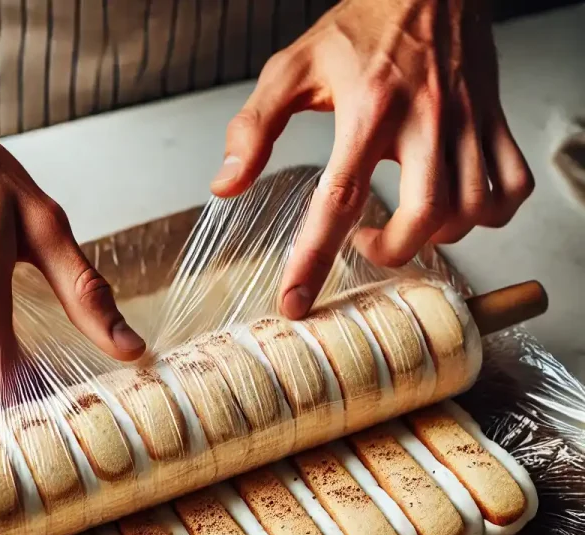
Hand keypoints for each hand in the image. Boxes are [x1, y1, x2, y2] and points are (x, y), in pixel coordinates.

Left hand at [211, 0, 533, 318]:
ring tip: (408, 226)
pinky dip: (492, 214)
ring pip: (470, 211)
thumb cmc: (360, 27)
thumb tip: (226, 185)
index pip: (338, 202)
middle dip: (393, 252)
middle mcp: (424, 122)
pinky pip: (512, 186)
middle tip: (367, 244)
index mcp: (367, 113)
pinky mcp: (494, 120)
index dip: (314, 261)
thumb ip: (253, 128)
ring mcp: (466, 123)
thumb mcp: (291, 69)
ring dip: (436, 238)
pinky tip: (460, 210)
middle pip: (423, 219)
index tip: (297, 302)